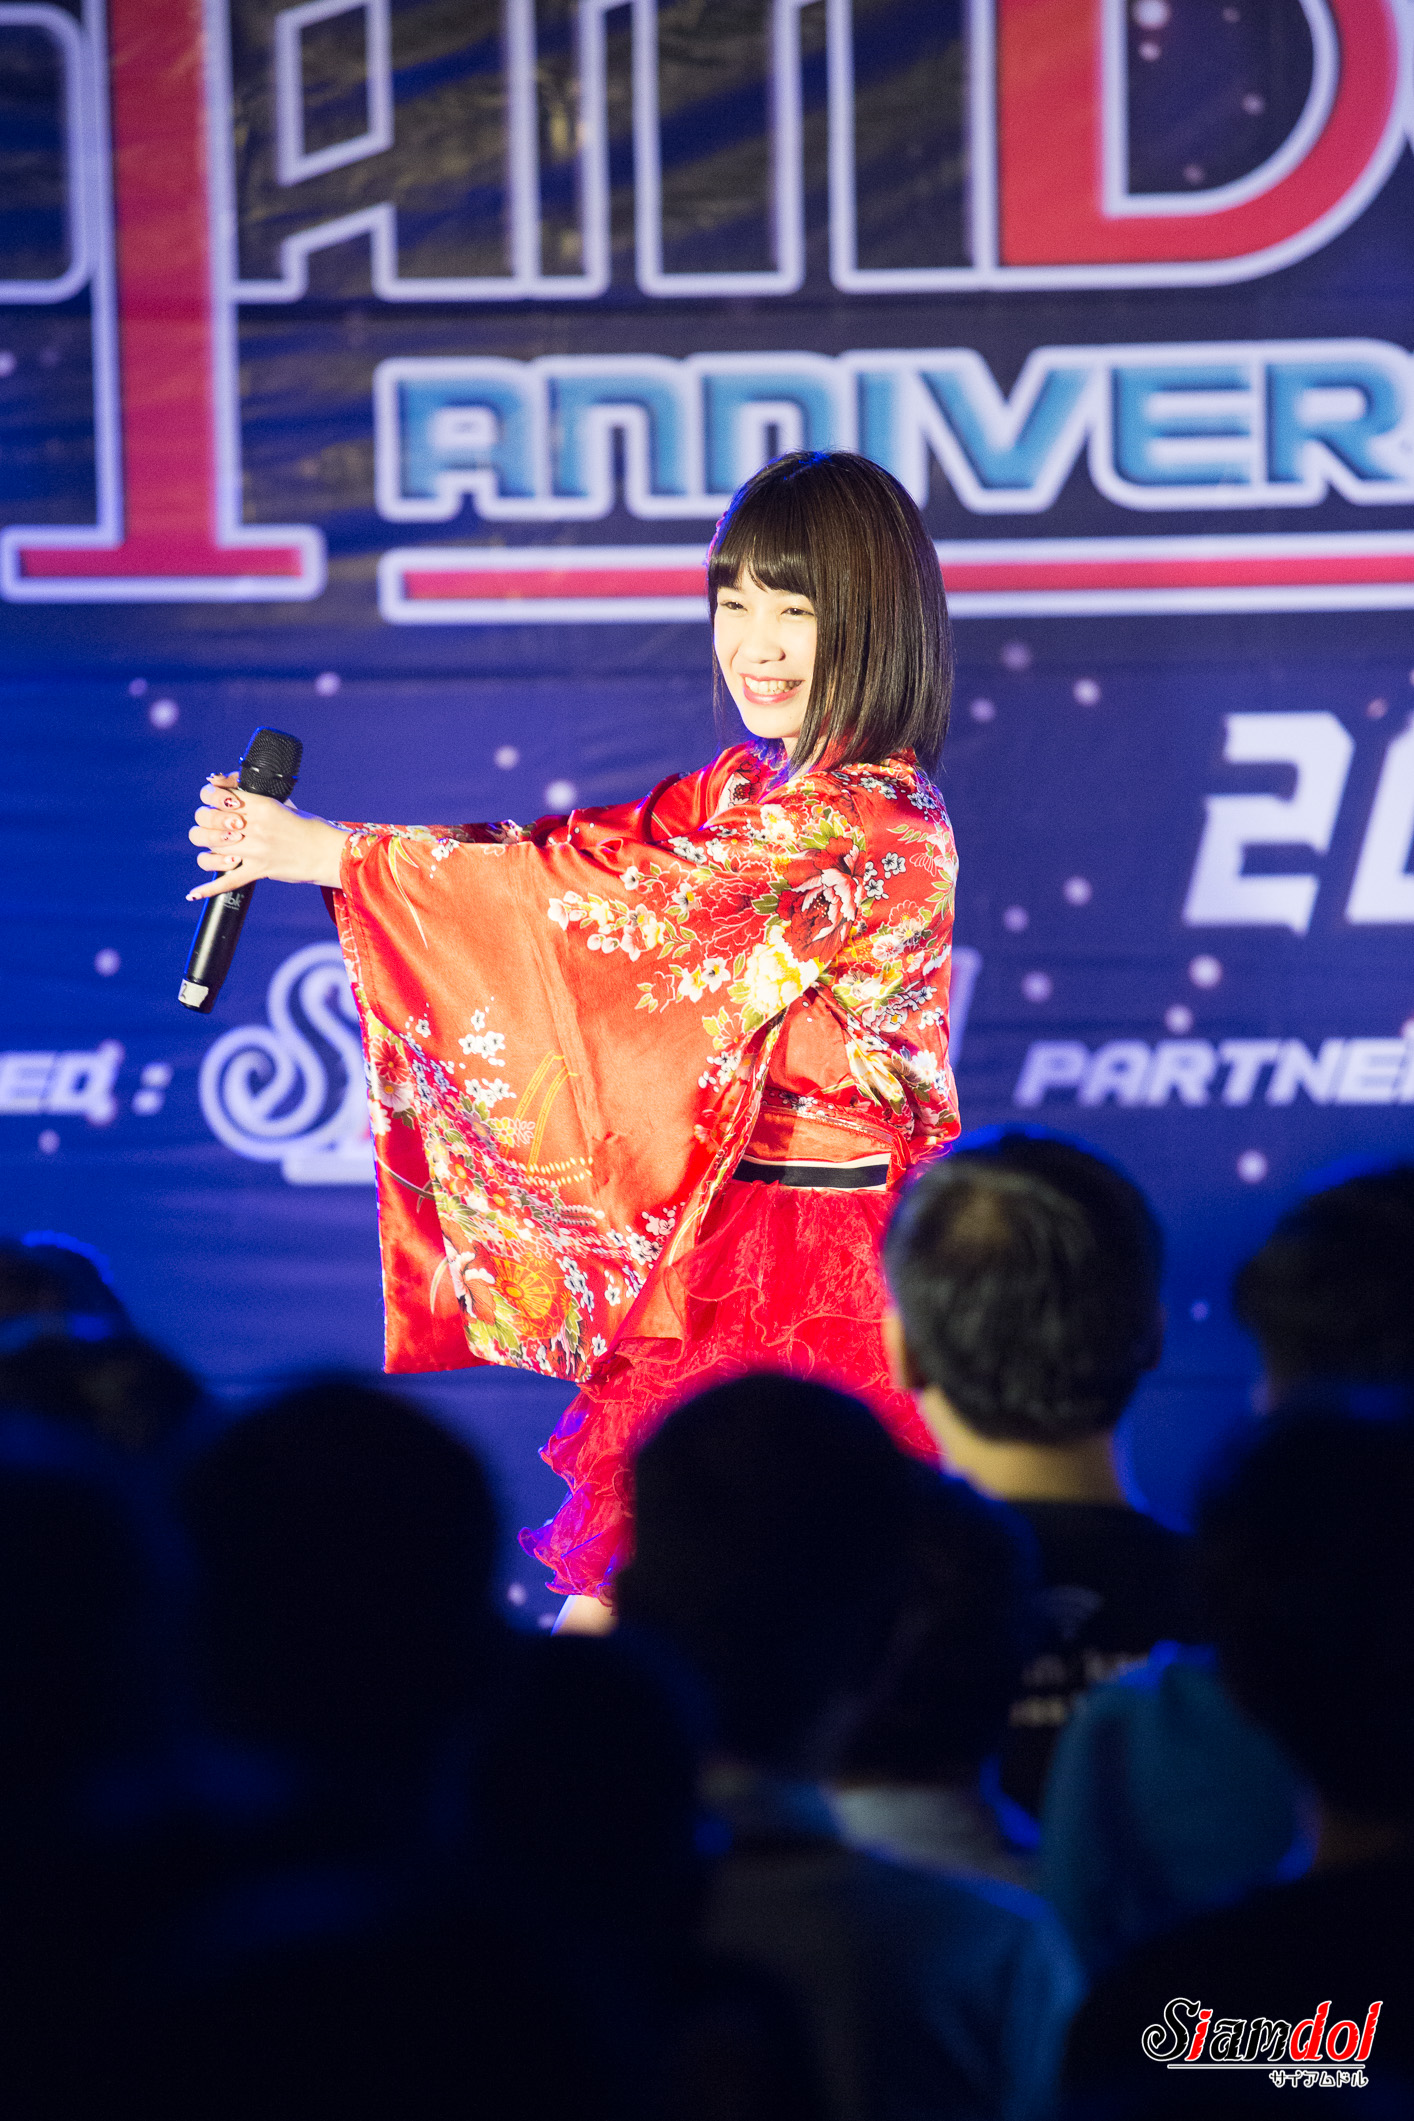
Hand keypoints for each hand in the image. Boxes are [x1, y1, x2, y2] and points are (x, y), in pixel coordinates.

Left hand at [187, 772, 348, 899]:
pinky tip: (194, 893)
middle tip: (216, 828)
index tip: (214, 800)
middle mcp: (253, 825)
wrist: (328, 852)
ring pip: (211, 847)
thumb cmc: (309, 827)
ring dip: (207, 849)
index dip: (209, 797)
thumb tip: (232, 789)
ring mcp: (254, 849)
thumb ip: (257, 797)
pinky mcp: (259, 870)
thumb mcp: (283, 803)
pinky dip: (208, 889)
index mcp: (259, 803)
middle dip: (205, 824)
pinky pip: (227, 881)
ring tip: (214, 850)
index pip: (217, 794)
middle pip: (207, 821)